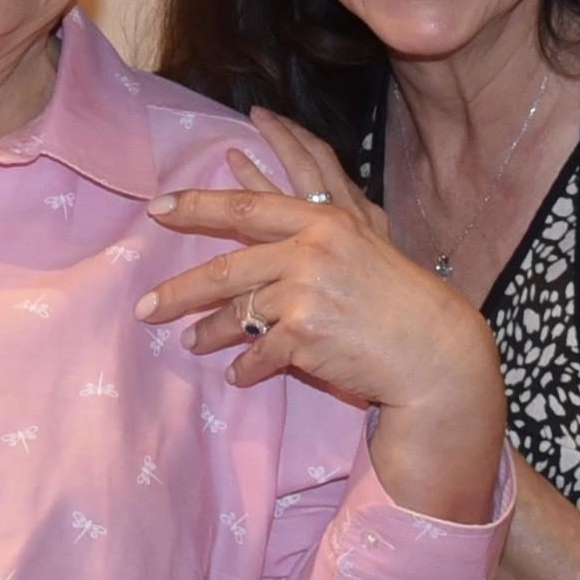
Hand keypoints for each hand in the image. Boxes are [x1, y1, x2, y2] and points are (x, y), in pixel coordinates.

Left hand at [138, 108, 499, 417]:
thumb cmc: (398, 299)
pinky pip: (258, 353)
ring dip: (208, 332)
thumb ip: (316, 231)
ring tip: (191, 343)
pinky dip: (246, 367)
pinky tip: (238, 375)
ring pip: (237, 312)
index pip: (248, 207)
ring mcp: (307, 292)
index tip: (157, 207)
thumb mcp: (363, 246)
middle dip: (179, 289)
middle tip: (145, 305)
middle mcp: (312, 249)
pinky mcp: (306, 335)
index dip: (198, 204)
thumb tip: (263, 232)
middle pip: (227, 265)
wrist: (434, 351)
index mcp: (324, 222)